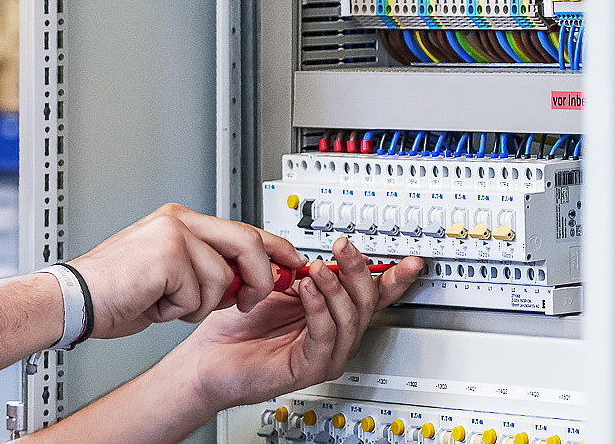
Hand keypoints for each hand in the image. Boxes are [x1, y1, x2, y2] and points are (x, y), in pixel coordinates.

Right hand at [65, 204, 306, 338]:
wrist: (74, 302)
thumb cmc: (113, 293)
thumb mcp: (171, 276)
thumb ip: (208, 268)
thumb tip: (247, 281)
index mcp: (179, 221)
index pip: (243, 229)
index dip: (275, 248)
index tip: (294, 263)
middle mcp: (178, 220)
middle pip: (248, 243)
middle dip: (259, 279)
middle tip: (249, 301)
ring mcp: (174, 234)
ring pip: (223, 277)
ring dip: (201, 305)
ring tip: (168, 303)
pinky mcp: (169, 254)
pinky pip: (200, 293)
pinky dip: (180, 310)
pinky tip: (155, 303)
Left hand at [164, 237, 423, 407]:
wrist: (206, 358)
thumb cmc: (234, 326)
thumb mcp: (272, 286)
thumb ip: (298, 271)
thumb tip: (318, 253)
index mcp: (330, 314)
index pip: (371, 296)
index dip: (393, 278)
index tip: (408, 260)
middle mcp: (333, 335)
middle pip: (366, 303)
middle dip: (358, 271)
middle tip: (344, 248)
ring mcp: (325, 354)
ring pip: (350, 318)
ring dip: (336, 288)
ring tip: (317, 268)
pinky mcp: (310, 367)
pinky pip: (325, 335)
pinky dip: (319, 308)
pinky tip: (306, 290)